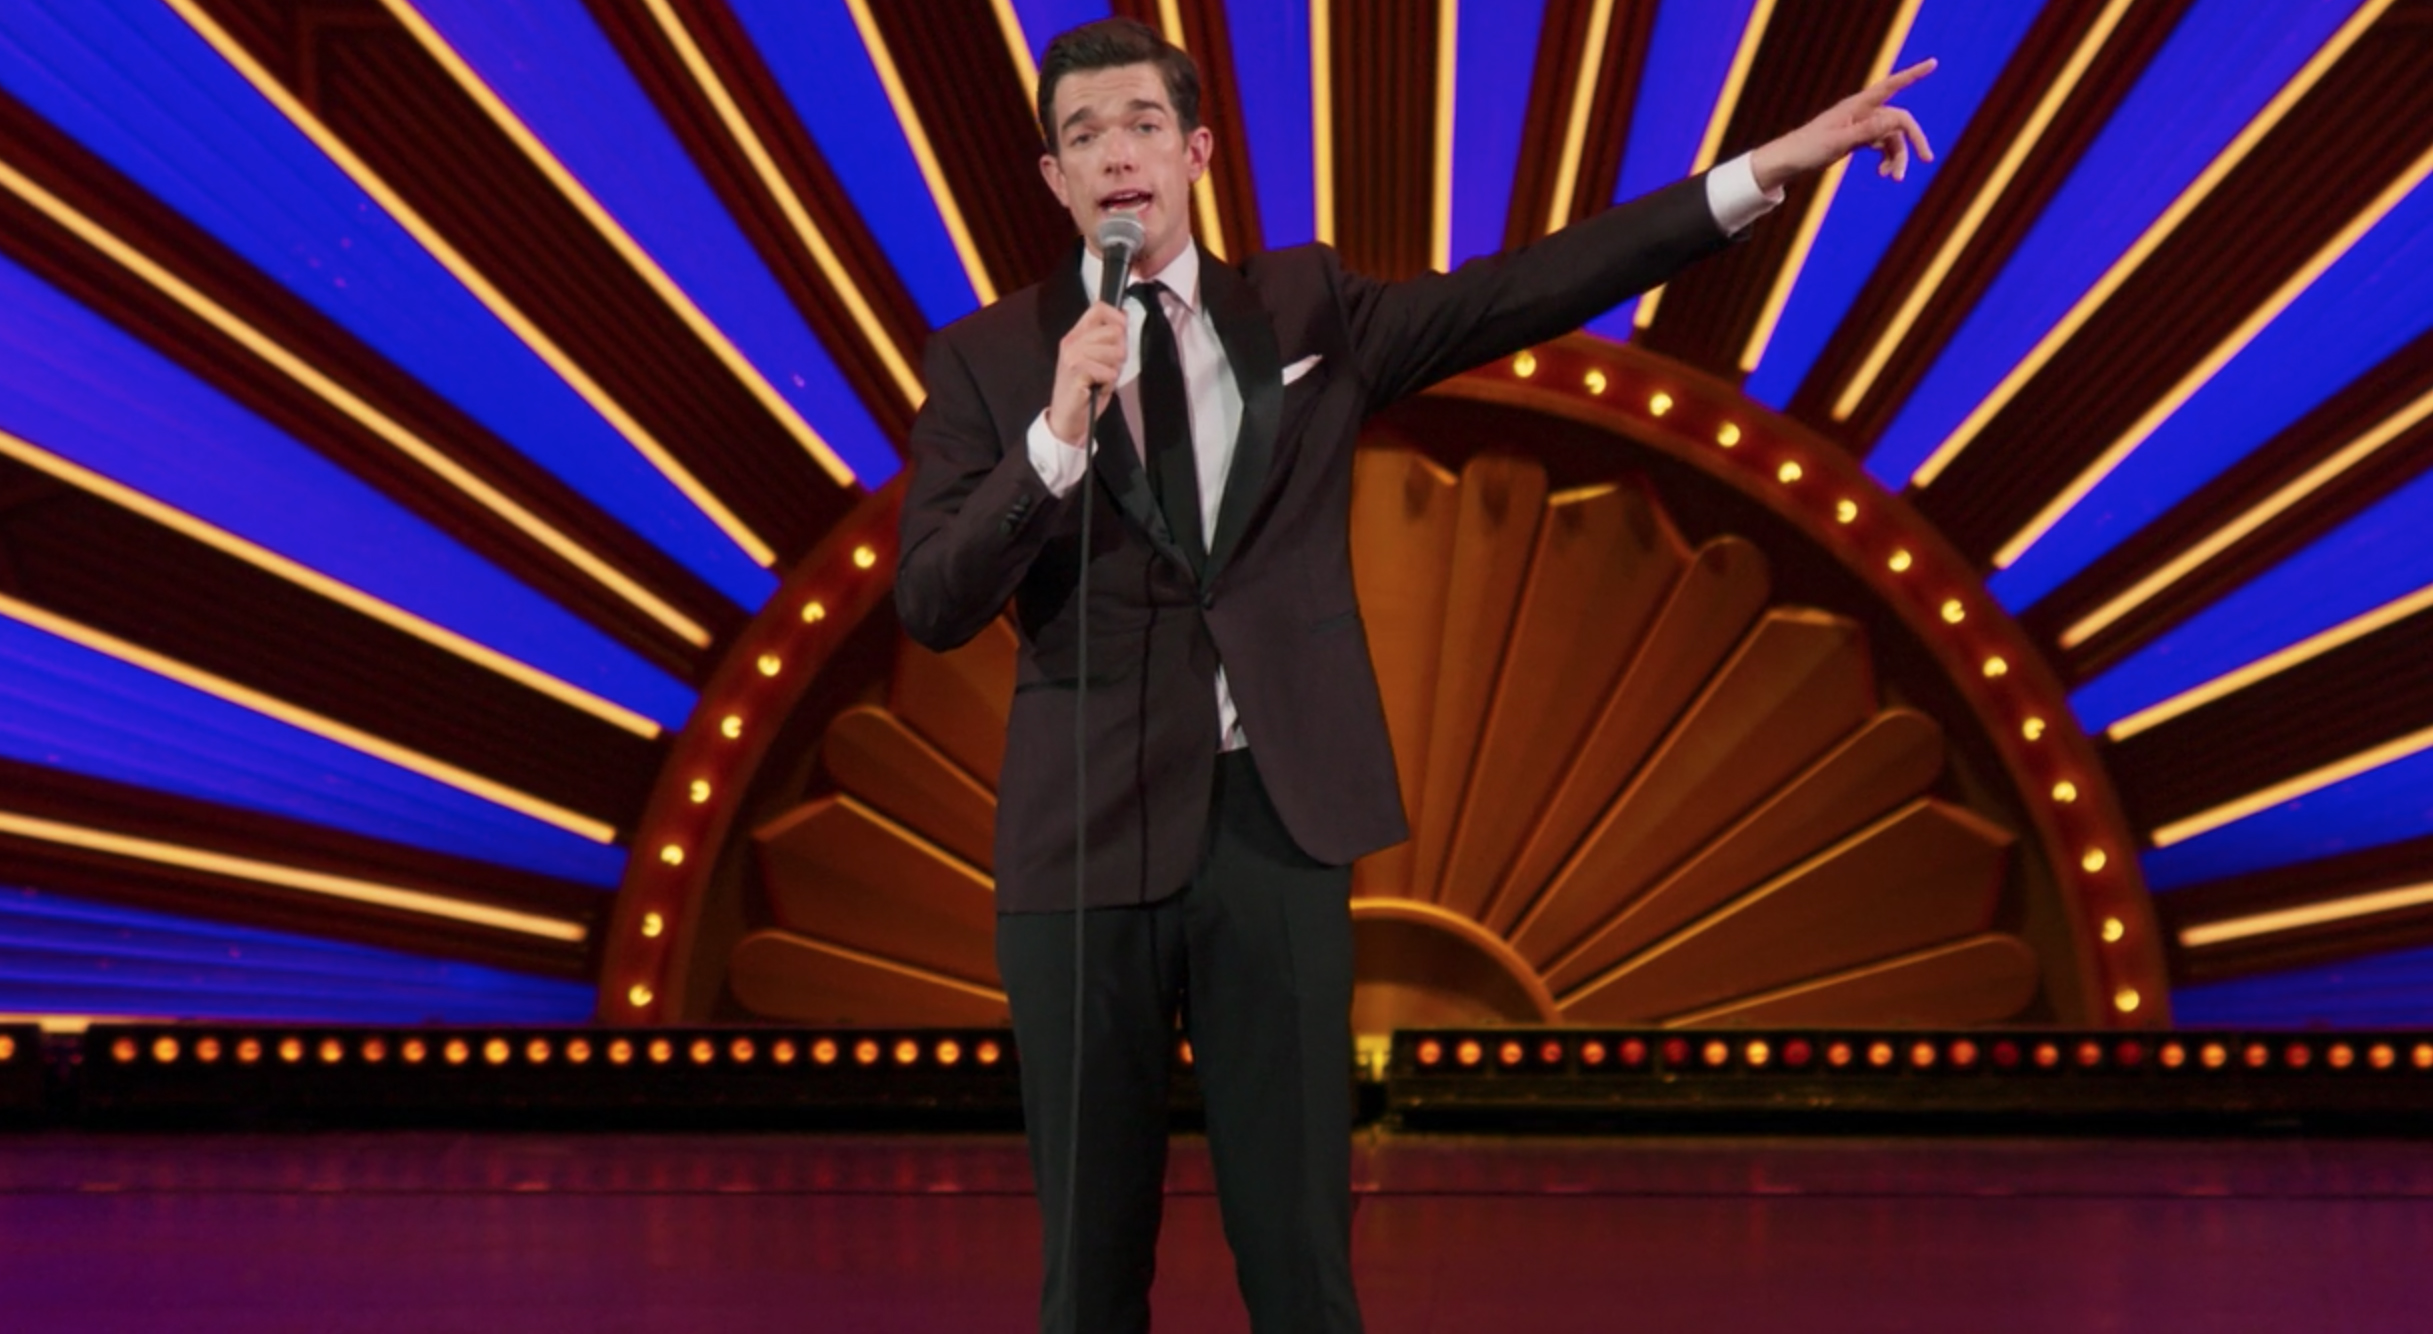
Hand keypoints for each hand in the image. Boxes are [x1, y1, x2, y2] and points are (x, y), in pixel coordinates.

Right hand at [1045, 302, 1127, 446]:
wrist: (1066, 419)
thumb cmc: (1084, 391)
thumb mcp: (1096, 359)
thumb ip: (1106, 339)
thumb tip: (1124, 316)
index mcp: (1075, 335)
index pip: (1099, 308)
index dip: (1117, 318)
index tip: (1121, 335)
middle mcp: (1072, 342)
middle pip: (1114, 331)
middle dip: (1120, 352)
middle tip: (1108, 368)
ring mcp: (1073, 356)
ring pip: (1115, 352)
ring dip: (1114, 370)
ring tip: (1101, 379)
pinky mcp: (1077, 371)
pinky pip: (1109, 371)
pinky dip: (1109, 384)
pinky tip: (1098, 388)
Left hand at [1750, 59, 1936, 192]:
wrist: (1787, 161)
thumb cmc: (1807, 149)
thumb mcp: (1838, 142)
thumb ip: (1866, 132)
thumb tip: (1894, 120)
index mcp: (1857, 106)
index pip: (1891, 85)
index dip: (1913, 74)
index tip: (1934, 64)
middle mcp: (1862, 112)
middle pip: (1899, 120)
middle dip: (1912, 140)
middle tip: (1927, 159)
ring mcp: (1860, 125)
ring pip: (1891, 137)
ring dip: (1897, 157)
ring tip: (1892, 179)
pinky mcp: (1856, 138)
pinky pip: (1881, 145)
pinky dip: (1886, 158)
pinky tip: (1883, 173)